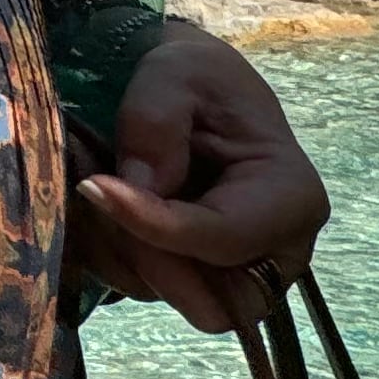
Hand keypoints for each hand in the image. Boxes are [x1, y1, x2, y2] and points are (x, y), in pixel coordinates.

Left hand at [74, 21, 330, 331]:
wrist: (188, 88)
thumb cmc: (195, 77)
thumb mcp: (175, 73)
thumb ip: (155, 121)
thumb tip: (136, 185)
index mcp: (290, 200)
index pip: (223, 240)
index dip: (154, 224)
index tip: (94, 185)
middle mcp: (274, 252)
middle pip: (214, 305)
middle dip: (147, 258)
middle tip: (96, 195)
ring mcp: (236, 272)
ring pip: (166, 297)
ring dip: (116, 249)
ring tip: (88, 181)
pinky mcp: (195, 277)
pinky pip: (143, 288)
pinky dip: (108, 252)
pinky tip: (93, 202)